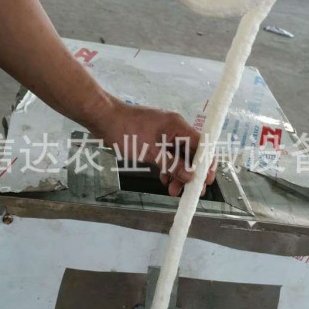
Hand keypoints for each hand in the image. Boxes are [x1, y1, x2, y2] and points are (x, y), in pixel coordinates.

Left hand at [91, 100, 215, 196]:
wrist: (103, 118)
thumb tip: (190, 177)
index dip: (206, 164)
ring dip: (178, 172)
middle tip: (190, 191)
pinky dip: (167, 166)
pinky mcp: (155, 137)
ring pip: (179, 155)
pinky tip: (164, 179)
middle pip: (191, 152)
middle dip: (190, 172)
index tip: (205, 181)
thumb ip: (172, 165)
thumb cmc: (126, 131)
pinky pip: (168, 153)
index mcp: (178, 126)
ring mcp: (165, 132)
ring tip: (172, 190)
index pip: (201, 145)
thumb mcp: (150, 152)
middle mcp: (175, 128)